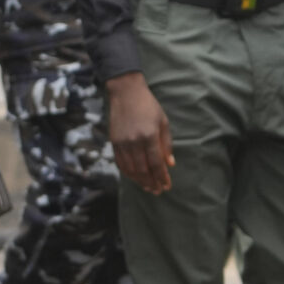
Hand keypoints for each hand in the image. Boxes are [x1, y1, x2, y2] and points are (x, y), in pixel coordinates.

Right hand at [107, 71, 173, 194]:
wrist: (126, 93)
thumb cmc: (148, 106)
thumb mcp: (163, 122)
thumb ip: (166, 144)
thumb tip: (169, 164)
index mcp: (149, 136)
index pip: (156, 163)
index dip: (162, 177)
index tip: (167, 186)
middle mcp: (134, 141)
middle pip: (143, 169)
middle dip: (151, 182)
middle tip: (158, 191)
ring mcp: (122, 142)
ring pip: (130, 169)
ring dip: (140, 181)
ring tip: (149, 187)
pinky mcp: (114, 142)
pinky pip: (120, 163)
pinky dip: (128, 173)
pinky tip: (135, 178)